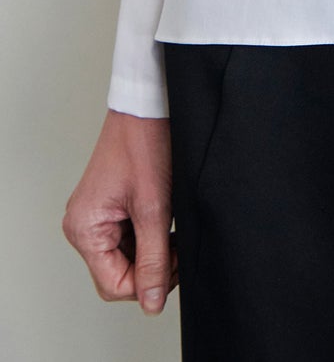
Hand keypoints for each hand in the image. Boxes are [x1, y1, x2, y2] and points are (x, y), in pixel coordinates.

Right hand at [62, 109, 178, 315]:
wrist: (148, 104)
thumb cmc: (147, 144)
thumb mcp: (156, 209)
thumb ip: (155, 259)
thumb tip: (152, 302)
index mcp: (84, 229)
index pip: (114, 285)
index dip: (148, 282)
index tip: (177, 262)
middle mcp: (82, 225)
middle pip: (117, 274)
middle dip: (151, 266)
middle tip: (179, 245)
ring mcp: (94, 215)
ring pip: (125, 256)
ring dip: (152, 249)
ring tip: (173, 227)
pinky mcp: (108, 206)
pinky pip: (127, 237)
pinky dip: (149, 235)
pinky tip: (165, 219)